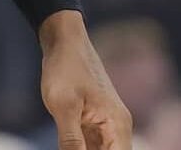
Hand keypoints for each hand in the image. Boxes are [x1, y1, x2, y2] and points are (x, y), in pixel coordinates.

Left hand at [38, 11, 131, 148]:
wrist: (64, 41)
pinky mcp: (92, 124)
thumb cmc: (65, 68)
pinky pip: (89, 148)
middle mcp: (117, 128)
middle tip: (68, 148)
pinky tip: (66, 147)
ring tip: (66, 144)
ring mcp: (105, 127)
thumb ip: (71, 141)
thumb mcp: (63, 106)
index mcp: (117, 125)